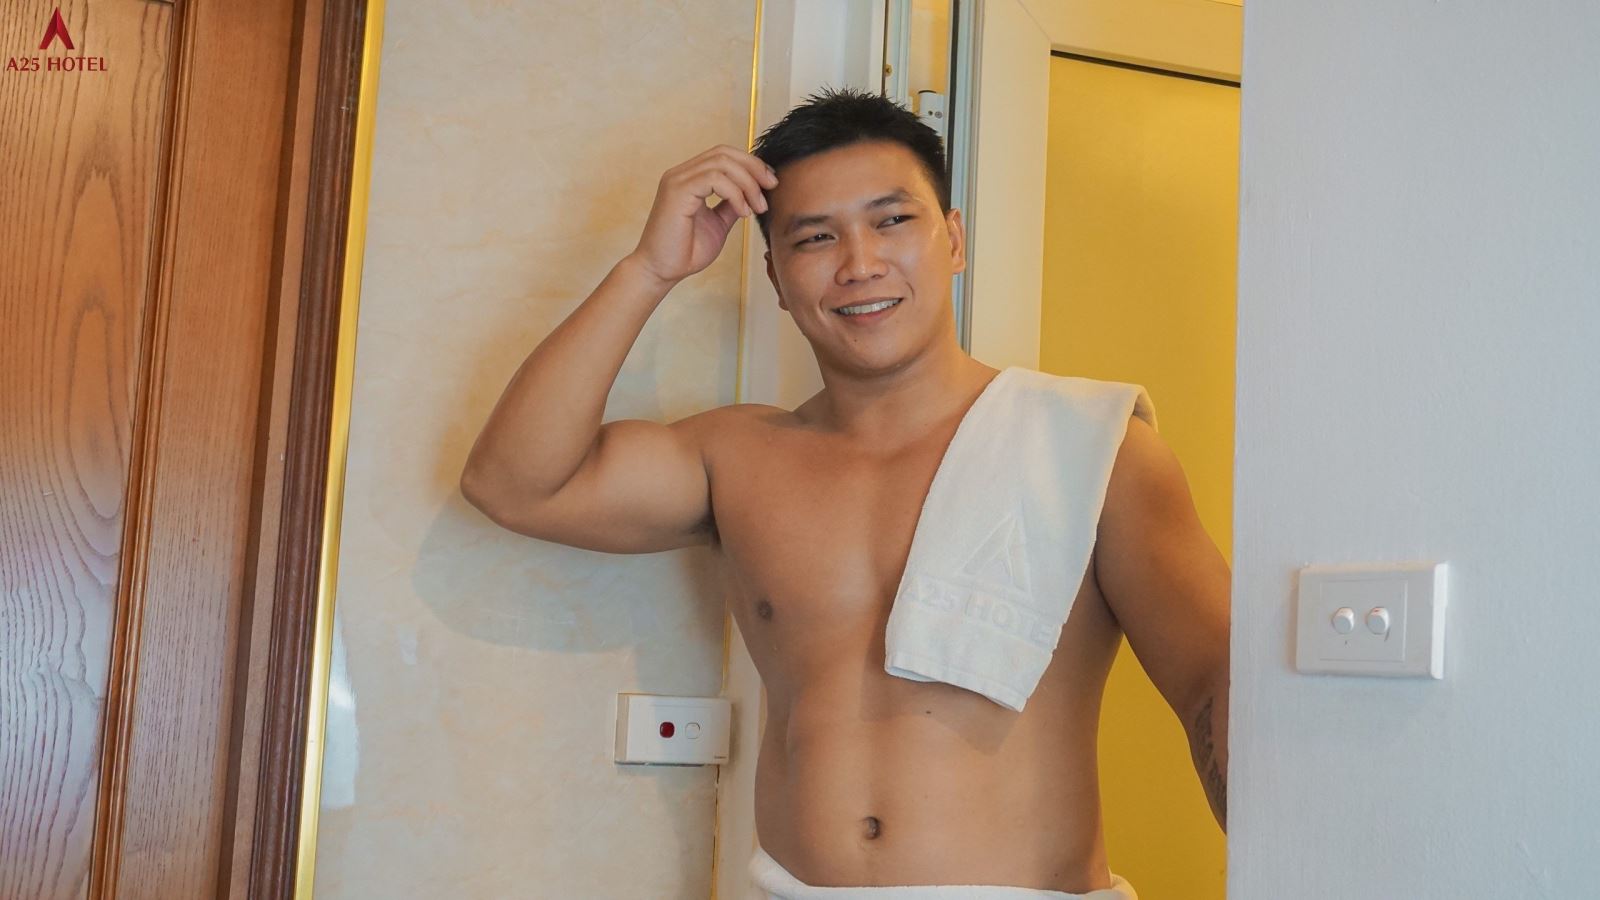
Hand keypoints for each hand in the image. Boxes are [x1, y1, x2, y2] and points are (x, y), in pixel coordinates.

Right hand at [628, 144, 778, 285]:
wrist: (661, 271)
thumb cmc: (685, 252)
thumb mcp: (719, 224)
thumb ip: (731, 205)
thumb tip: (752, 193)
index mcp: (690, 178)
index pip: (723, 155)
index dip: (751, 164)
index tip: (770, 183)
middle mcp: (681, 173)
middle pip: (724, 152)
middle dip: (754, 168)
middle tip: (771, 188)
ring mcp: (677, 180)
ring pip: (722, 163)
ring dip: (748, 183)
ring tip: (758, 207)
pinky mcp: (676, 191)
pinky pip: (714, 179)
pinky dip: (735, 193)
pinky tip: (743, 212)